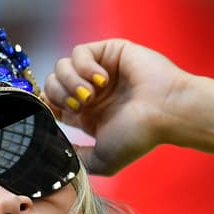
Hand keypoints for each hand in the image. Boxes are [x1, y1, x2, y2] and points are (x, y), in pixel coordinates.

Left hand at [41, 39, 189, 175]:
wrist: (165, 112)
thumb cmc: (140, 136)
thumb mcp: (103, 161)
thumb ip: (78, 159)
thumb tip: (57, 154)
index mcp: (88, 115)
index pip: (51, 103)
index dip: (47, 106)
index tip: (56, 114)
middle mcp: (92, 92)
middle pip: (52, 83)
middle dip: (59, 95)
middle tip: (81, 106)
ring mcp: (99, 70)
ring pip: (61, 66)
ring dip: (71, 82)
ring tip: (92, 95)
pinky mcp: (108, 51)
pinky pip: (79, 51)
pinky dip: (85, 66)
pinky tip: (103, 79)